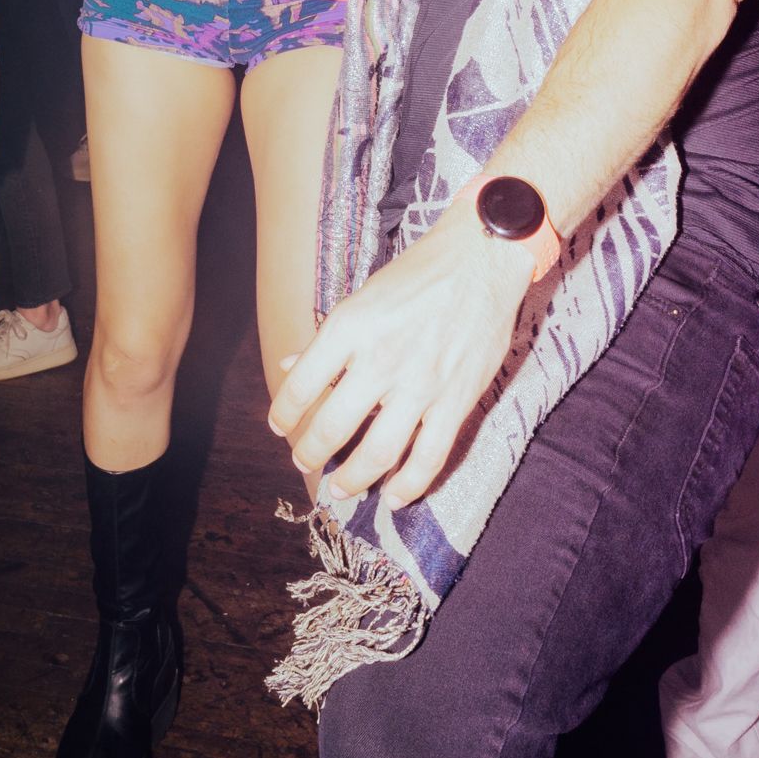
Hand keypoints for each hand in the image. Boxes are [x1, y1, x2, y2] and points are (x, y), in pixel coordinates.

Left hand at [269, 204, 532, 509]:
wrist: (480, 260)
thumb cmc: (417, 274)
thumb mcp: (361, 296)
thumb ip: (327, 339)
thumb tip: (288, 366)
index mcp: (350, 327)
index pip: (301, 385)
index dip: (284, 412)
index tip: (278, 426)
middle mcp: (380, 359)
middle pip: (333, 427)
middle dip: (311, 452)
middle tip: (303, 461)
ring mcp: (420, 384)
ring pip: (378, 453)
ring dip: (352, 479)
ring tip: (340, 488)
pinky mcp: (456, 400)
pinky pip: (429, 457)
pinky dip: (409, 486)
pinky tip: (393, 496)